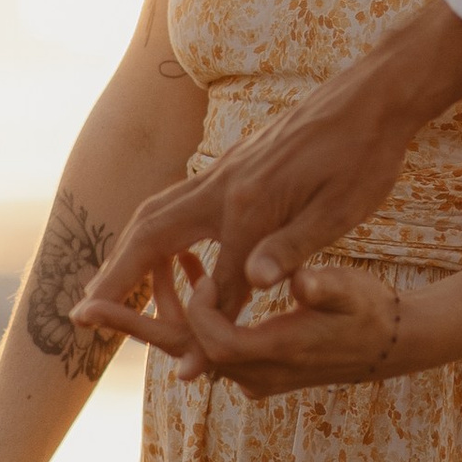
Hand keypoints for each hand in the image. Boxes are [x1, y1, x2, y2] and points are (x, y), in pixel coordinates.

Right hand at [70, 0, 461, 348]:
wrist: (374, 93)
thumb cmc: (366, 156)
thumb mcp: (341, 211)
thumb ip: (291, 249)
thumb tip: (253, 285)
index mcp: (249, 206)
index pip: (210, 284)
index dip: (196, 330)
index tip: (181, 367)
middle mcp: (224, 184)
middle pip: (151, 234)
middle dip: (116, 274)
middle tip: (86, 308)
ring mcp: (227, 168)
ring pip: (159, 211)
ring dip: (133, 249)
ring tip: (120, 285)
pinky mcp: (237, 160)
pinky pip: (180, 198)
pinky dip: (161, 227)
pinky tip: (179, 247)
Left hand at [87, 260, 416, 398]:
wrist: (394, 344)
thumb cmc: (374, 313)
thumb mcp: (353, 294)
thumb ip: (323, 288)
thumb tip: (297, 281)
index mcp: (268, 353)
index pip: (205, 336)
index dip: (187, 303)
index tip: (181, 264)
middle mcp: (253, 373)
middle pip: (180, 351)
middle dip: (131, 326)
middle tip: (79, 311)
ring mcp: (253, 374)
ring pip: (190, 346)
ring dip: (162, 310)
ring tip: (142, 268)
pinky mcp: (257, 363)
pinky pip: (208, 342)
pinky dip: (190, 311)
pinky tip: (189, 268)